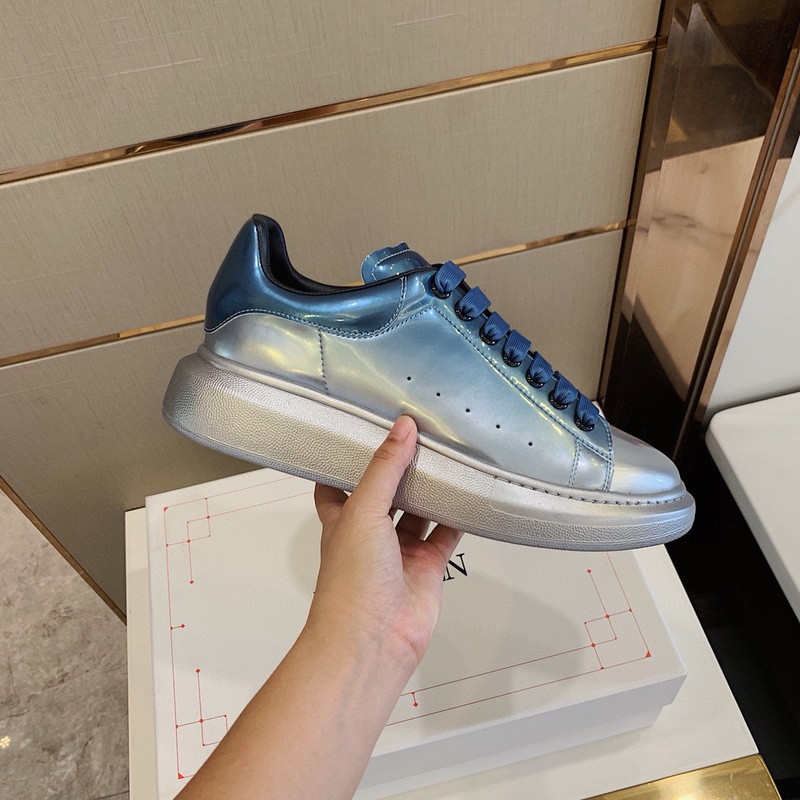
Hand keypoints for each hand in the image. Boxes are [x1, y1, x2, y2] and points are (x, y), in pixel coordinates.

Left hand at [311, 415, 463, 669]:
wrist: (373, 638)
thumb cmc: (351, 580)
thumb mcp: (363, 511)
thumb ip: (384, 468)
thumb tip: (402, 428)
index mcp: (343, 518)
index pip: (340, 483)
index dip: (351, 460)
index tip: (367, 431)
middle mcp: (370, 533)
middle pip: (387, 493)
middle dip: (401, 469)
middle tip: (421, 435)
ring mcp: (399, 551)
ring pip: (419, 511)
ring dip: (431, 489)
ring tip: (448, 455)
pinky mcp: (428, 566)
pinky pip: (445, 534)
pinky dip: (457, 516)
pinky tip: (468, 493)